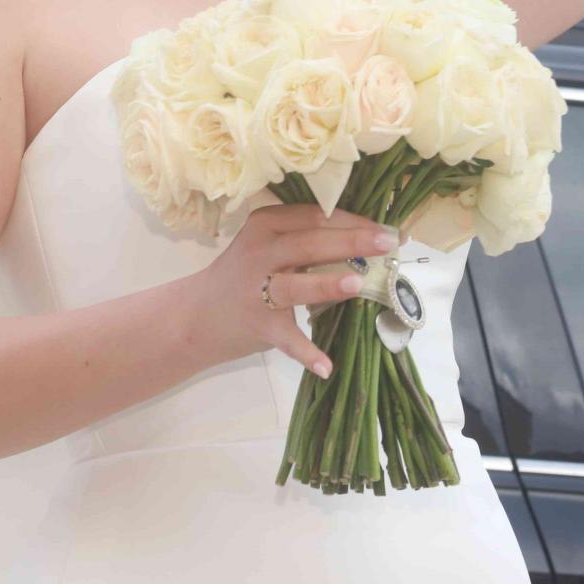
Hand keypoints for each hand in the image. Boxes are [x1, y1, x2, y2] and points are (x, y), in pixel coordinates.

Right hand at [181, 204, 400, 377]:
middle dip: (351, 243)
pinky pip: (285, 338)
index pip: (314, 217)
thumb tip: (368, 248)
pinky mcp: (257, 325)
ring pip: (294, 284)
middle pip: (309, 243)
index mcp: (266, 225)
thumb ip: (307, 244)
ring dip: (325, 284)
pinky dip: (305, 353)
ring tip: (356, 284)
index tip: (387, 228)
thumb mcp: (268, 249)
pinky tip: (327, 366)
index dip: (353, 220)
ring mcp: (256, 290)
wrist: (194, 317)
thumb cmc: (244, 277)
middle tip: (388, 245)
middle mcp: (259, 252)